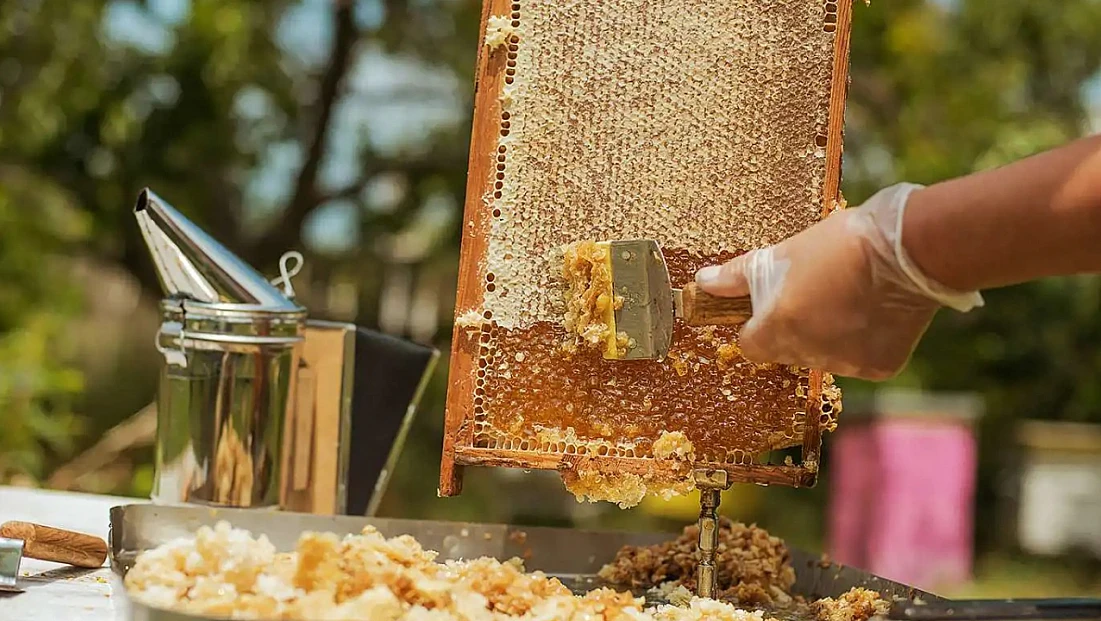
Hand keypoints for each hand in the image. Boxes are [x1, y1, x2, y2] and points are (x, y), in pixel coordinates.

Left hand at [695, 183, 982, 380]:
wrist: (909, 248)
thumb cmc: (839, 245)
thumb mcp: (782, 253)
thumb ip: (737, 276)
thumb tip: (703, 283)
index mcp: (779, 329)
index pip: (750, 345)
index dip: (756, 325)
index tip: (771, 304)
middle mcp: (810, 354)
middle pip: (786, 351)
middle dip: (792, 328)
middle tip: (813, 292)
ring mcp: (847, 364)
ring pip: (823, 356)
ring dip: (827, 335)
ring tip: (846, 296)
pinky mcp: (879, 366)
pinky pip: (858, 359)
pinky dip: (861, 341)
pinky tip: (871, 310)